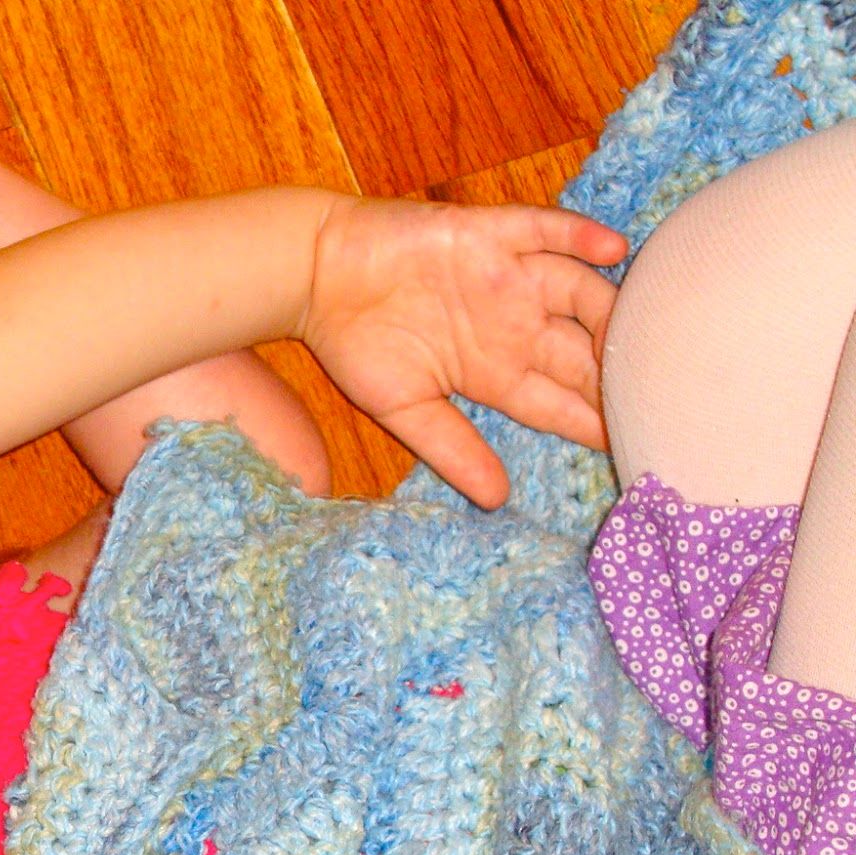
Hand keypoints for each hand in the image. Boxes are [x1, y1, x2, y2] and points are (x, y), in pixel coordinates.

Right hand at [299, 195, 628, 508]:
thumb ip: (453, 449)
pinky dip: (582, 238)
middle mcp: (514, 326)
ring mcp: (509, 278)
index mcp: (494, 372)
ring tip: (648, 330)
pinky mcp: (492, 234)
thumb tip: (495, 501)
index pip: (560, 405)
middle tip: (661, 391)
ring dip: (614, 312)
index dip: (596, 424)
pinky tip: (614, 251)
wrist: (316, 275)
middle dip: (621, 373)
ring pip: (582, 292)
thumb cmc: (354, 343)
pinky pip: (547, 230)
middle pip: (585, 352)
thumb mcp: (404, 410)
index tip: (637, 447)